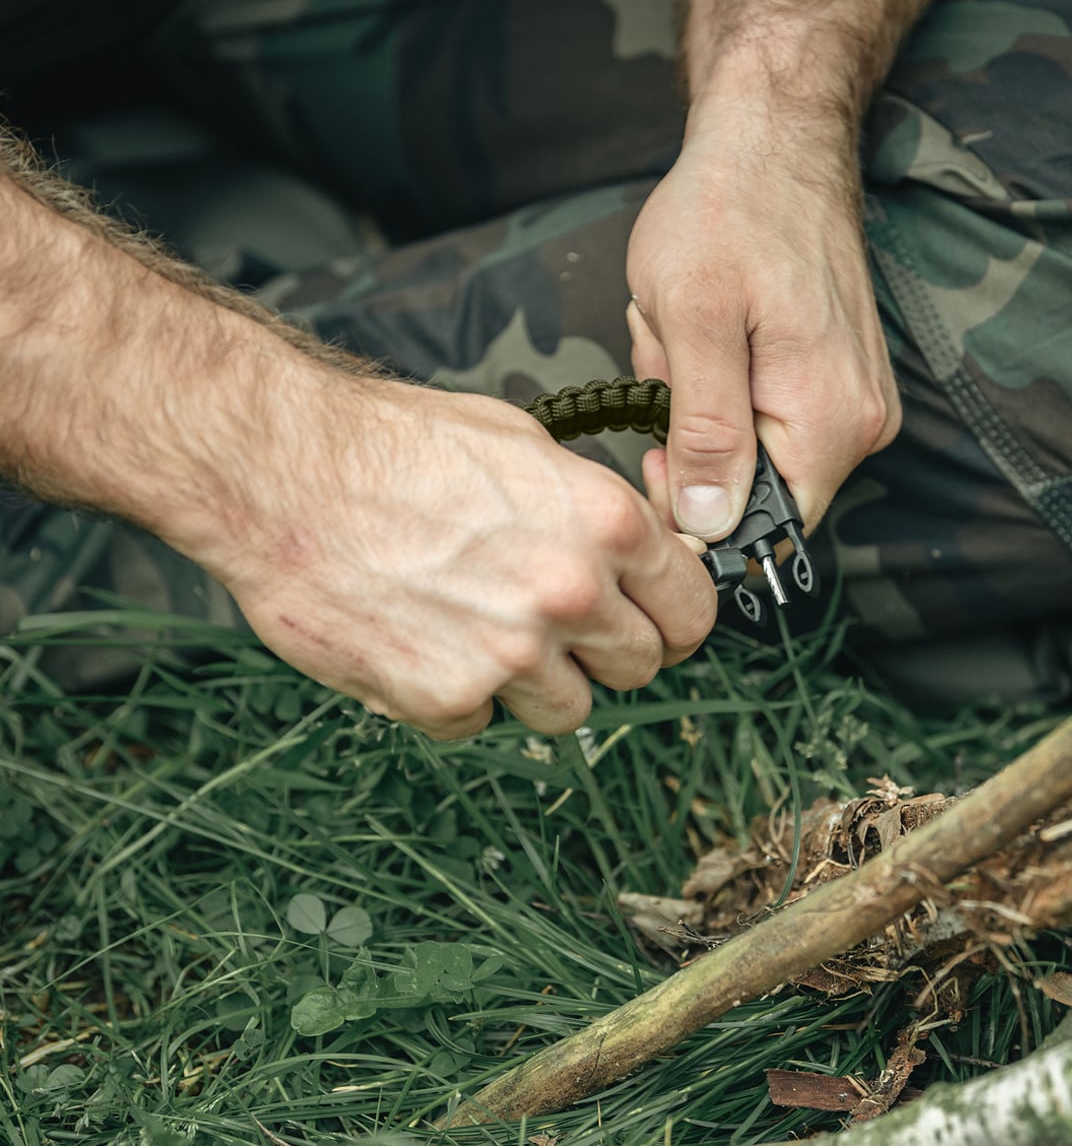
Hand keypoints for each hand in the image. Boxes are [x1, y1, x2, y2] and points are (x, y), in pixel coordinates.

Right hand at [202, 378, 717, 739]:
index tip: (650, 618)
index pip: (693, 609)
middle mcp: (570, 593)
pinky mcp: (444, 697)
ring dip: (534, 683)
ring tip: (479, 629)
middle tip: (556, 624)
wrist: (281, 471)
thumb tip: (637, 549)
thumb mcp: (525, 443)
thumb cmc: (393, 444)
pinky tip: (423, 642)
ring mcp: (509, 653)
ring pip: (569, 710)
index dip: (671, 616)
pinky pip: (481, 724)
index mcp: (605, 524)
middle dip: (605, 650)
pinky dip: (457, 697)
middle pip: (641, 667)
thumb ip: (594, 509)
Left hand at [625, 101, 900, 540]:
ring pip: (750, 445)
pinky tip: (710, 323)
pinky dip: (720, 376)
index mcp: (831, 421)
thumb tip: (709, 524)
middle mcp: (860, 421)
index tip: (657, 451)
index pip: (765, 528)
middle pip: (754, 486)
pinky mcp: (835, 373)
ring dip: (699, 397)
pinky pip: (762, 408)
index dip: (698, 510)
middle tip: (674, 354)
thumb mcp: (693, 323)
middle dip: (694, 433)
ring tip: (689, 326)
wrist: (774, 137)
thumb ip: (706, 434)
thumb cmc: (728, 210)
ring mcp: (852, 396)